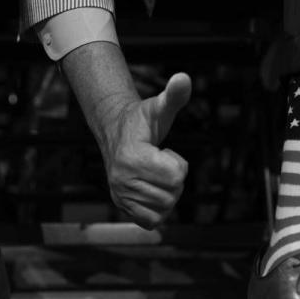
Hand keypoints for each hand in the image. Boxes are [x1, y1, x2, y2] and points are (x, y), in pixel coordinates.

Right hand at [102, 72, 191, 228]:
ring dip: (167, 192)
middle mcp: (122, 180)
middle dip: (173, 179)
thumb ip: (174, 95)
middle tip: (159, 163)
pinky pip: (152, 221)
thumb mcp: (159, 107)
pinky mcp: (123, 208)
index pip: (176, 177)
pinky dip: (158, 210)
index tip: (164, 152)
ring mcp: (120, 196)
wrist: (116, 133)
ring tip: (154, 175)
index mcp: (132, 158)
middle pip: (172, 194)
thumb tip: (183, 77)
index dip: (178, 164)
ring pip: (164, 208)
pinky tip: (152, 191)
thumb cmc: (142, 121)